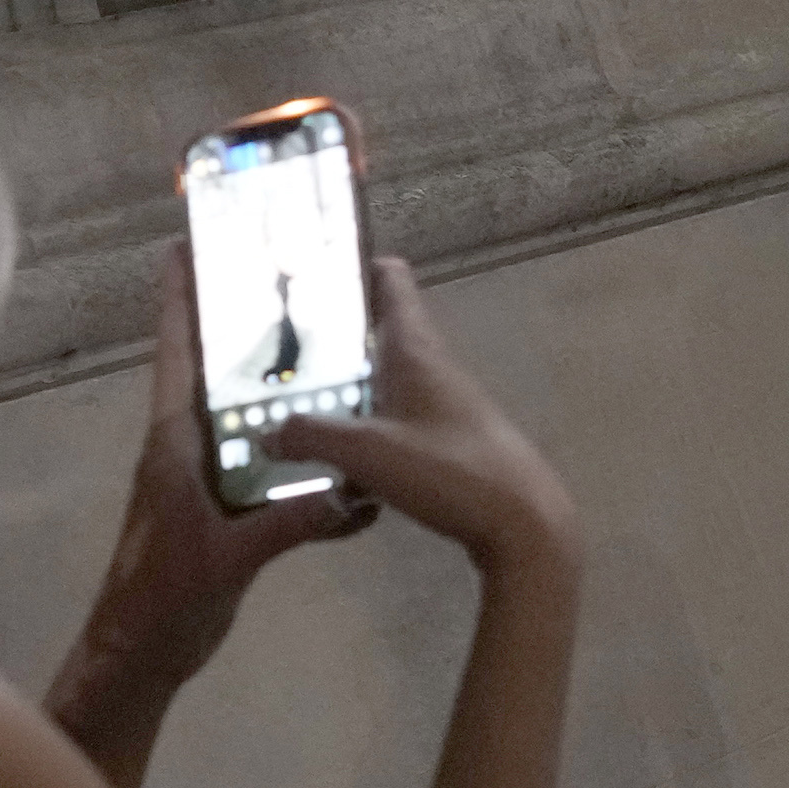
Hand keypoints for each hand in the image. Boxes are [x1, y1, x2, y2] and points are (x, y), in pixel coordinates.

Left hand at [46, 248, 374, 787]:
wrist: (139, 656)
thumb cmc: (164, 600)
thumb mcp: (228, 558)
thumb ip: (288, 522)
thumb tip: (351, 492)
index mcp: (173, 441)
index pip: (177, 351)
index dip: (181, 295)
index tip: (189, 240)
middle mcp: (186, 445)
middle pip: (210, 366)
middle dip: (235, 318)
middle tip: (278, 270)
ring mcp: (202, 474)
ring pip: (238, 408)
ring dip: (268, 375)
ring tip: (316, 333)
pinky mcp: (222, 505)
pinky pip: (258, 452)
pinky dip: (289, 434)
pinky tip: (329, 428)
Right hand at [267, 260, 576, 582]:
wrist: (522, 523)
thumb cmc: (448, 470)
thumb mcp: (368, 451)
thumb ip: (311, 436)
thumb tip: (266, 433)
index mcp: (415, 348)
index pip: (390, 279)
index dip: (353, 264)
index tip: (307, 268)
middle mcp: (430, 365)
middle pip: (379, 327)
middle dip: (332, 329)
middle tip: (274, 338)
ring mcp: (442, 403)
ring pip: (384, 375)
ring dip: (345, 379)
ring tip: (291, 393)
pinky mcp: (447, 439)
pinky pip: (394, 414)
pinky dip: (363, 419)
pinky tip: (335, 447)